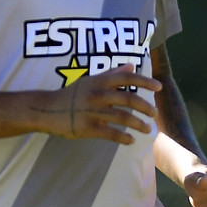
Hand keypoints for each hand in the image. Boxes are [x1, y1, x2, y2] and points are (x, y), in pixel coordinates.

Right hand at [37, 68, 160, 143]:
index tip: (159, 87)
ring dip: (139, 124)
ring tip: (148, 129)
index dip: (145, 81)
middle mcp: (98, 95)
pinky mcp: (88, 128)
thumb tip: (131, 65)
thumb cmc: (71, 94)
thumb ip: (112, 73)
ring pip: (123, 117)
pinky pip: (111, 134)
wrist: (47, 109)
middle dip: (146, 106)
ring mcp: (93, 112)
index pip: (128, 78)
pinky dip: (124, 138)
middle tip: (154, 113)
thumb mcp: (90, 80)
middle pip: (129, 99)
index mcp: (100, 81)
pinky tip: (131, 141)